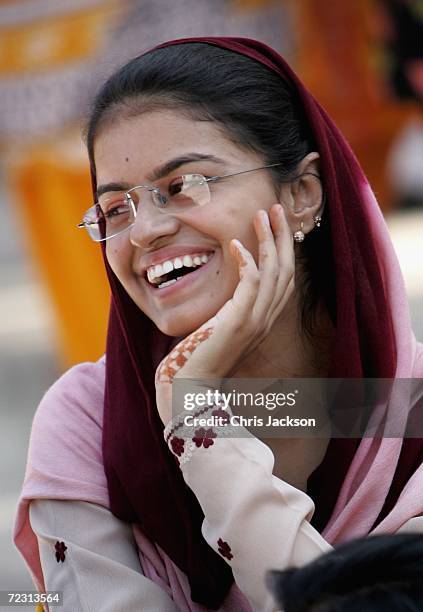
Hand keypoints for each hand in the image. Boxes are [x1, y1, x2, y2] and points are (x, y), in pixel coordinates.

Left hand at [155, 204, 294, 424]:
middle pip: (286, 270)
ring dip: (268, 240)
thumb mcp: (220, 327)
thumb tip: (227, 292)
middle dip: (282, 237)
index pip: (284, 279)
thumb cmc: (199, 357)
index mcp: (263, 320)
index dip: (283, 250)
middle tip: (275, 209)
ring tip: (261, 215)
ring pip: (273, 272)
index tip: (275, 225)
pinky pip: (250, 284)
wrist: (190, 386)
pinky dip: (246, 261)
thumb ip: (229, 309)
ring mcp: (254, 321)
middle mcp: (265, 320)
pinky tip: (234, 244)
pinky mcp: (238, 322)